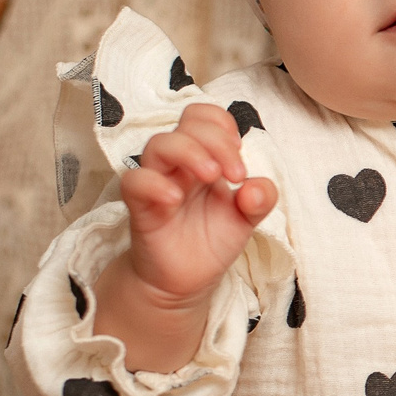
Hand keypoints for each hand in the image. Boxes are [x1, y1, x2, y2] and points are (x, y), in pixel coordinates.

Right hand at [95, 103, 277, 369]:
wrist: (187, 279)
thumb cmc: (211, 239)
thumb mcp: (247, 219)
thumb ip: (261, 199)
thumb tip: (254, 187)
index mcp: (203, 157)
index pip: (205, 117)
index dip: (223, 126)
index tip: (238, 158)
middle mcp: (178, 163)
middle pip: (187, 124)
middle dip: (216, 141)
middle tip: (235, 175)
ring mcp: (157, 181)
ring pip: (159, 143)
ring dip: (190, 152)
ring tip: (212, 177)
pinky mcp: (139, 205)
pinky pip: (134, 181)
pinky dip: (154, 184)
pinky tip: (175, 199)